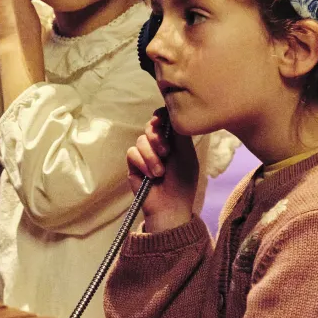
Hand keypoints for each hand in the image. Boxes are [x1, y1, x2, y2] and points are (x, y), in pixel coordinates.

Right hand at [126, 110, 197, 232]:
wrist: (170, 205)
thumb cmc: (183, 181)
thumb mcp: (186, 154)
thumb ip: (179, 133)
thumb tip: (171, 112)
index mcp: (173, 140)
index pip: (164, 119)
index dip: (161, 116)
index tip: (161, 121)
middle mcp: (158, 145)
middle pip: (150, 125)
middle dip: (157, 137)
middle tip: (166, 152)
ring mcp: (145, 154)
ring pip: (141, 140)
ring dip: (152, 157)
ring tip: (160, 173)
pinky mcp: (134, 164)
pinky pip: (132, 153)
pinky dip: (143, 163)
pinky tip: (151, 176)